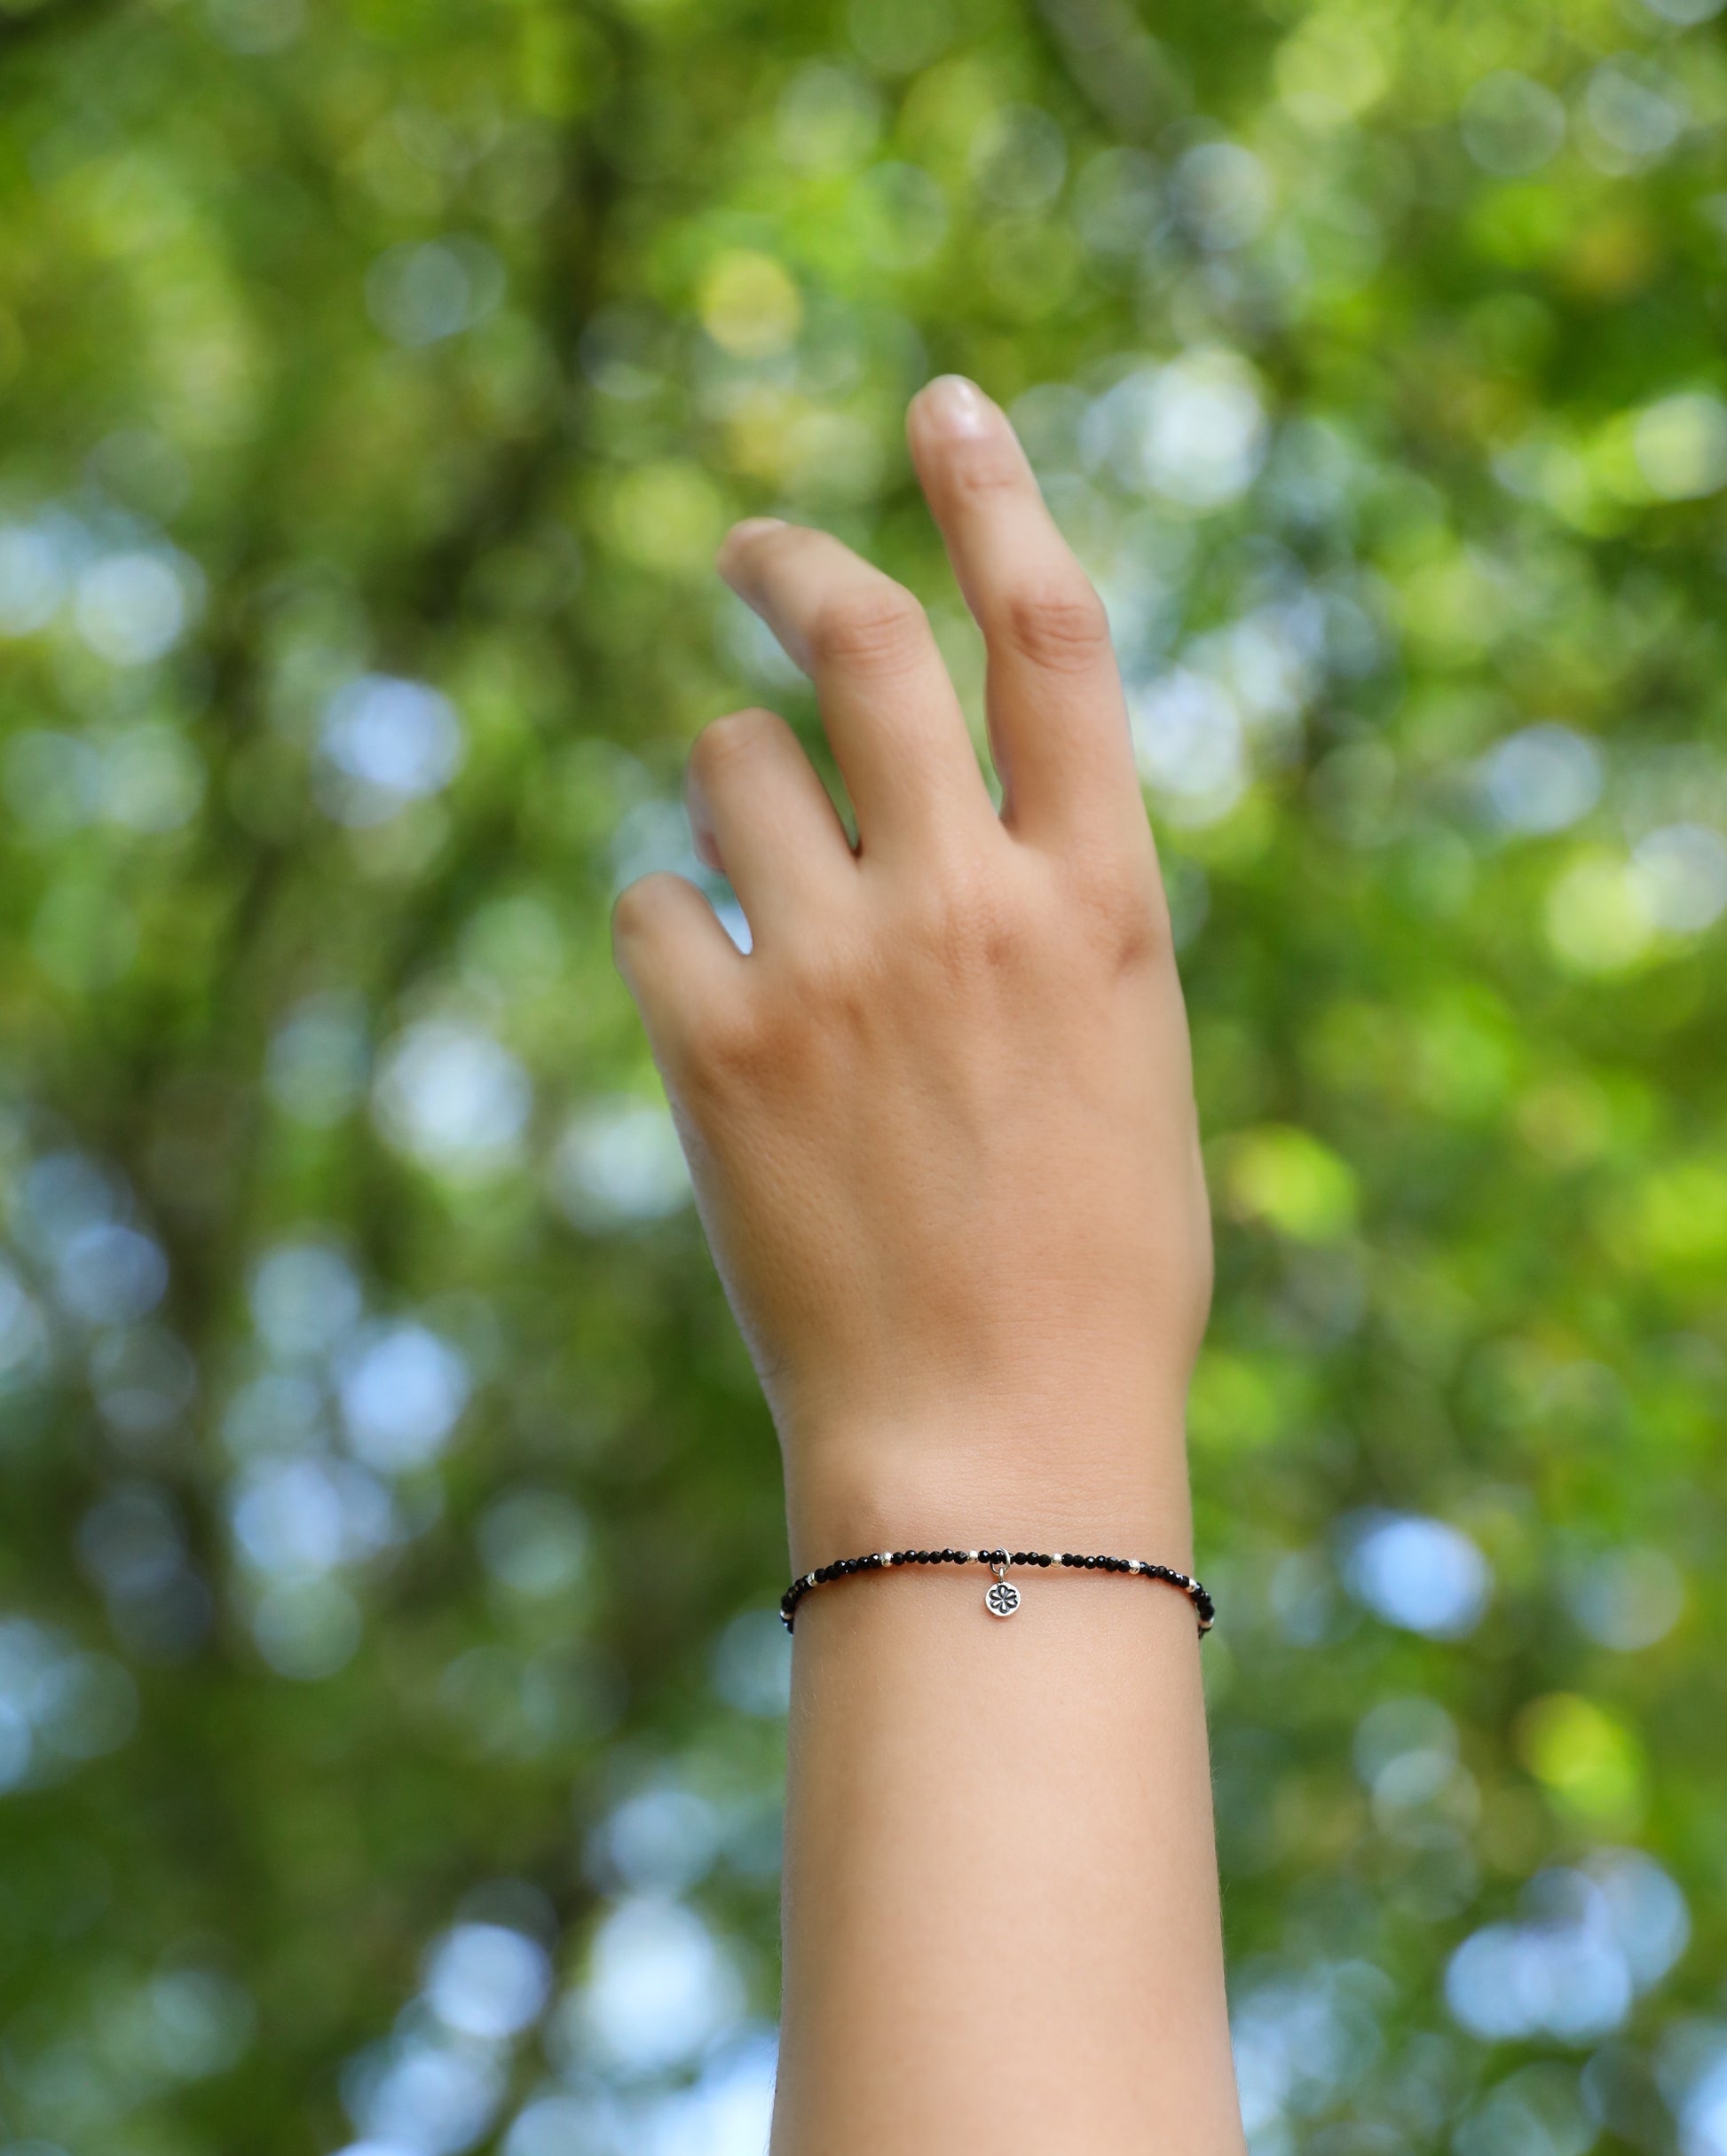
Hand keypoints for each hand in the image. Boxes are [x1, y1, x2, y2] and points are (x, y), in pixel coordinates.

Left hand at [613, 375, 1210, 1565]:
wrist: (995, 1441)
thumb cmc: (1092, 1275)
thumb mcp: (1130, 1064)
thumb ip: (1057, 919)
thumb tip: (955, 820)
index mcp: (1105, 900)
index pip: (1055, 632)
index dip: (995, 495)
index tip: (941, 407)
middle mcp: (973, 902)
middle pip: (868, 642)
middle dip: (794, 560)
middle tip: (747, 544)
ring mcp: (839, 969)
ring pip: (727, 760)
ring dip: (730, 790)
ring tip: (758, 882)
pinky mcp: (718, 1050)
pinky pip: (649, 903)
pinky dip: (671, 929)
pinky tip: (710, 1009)